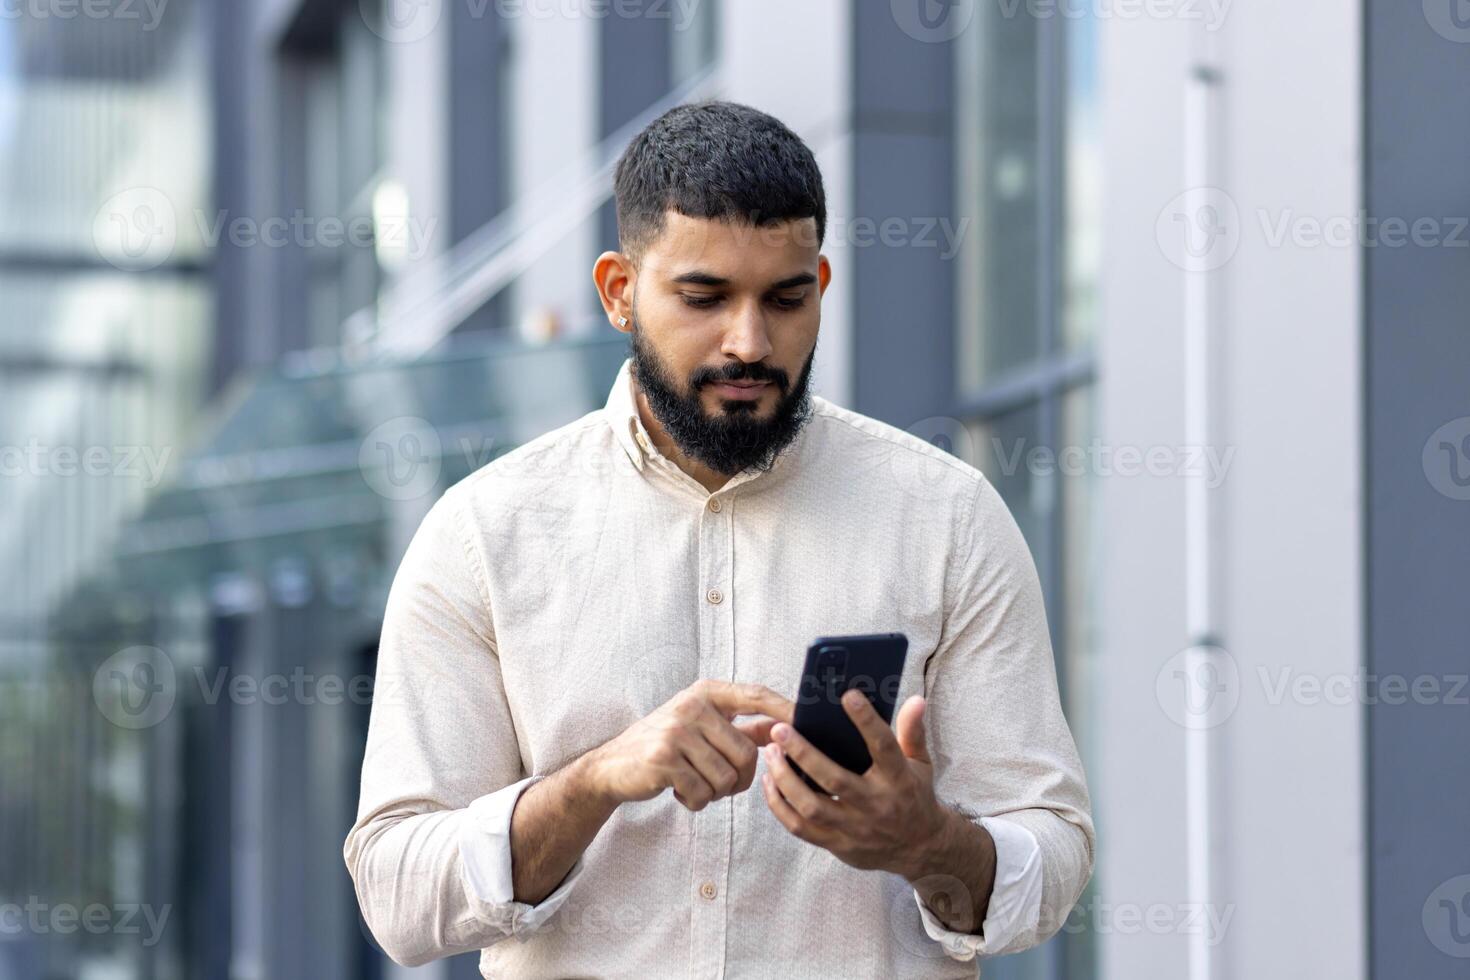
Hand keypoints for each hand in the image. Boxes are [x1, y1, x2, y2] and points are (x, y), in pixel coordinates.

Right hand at [586, 679, 793, 811]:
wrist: (612, 766)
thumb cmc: (665, 746)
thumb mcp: (701, 726)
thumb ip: (740, 726)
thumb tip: (783, 727)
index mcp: (706, 693)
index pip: (755, 695)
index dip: (784, 709)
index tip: (806, 722)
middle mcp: (692, 706)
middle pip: (747, 753)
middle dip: (739, 779)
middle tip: (717, 782)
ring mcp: (676, 732)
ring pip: (726, 778)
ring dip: (715, 793)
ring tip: (693, 783)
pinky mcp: (663, 760)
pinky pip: (703, 793)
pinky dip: (696, 802)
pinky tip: (678, 791)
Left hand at [760, 691, 949, 878]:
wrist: (920, 848)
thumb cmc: (914, 796)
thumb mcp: (920, 763)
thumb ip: (912, 731)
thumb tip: (915, 700)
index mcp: (898, 779)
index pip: (883, 746)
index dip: (867, 721)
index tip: (848, 696)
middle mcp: (876, 804)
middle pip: (835, 780)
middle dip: (804, 754)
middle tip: (780, 729)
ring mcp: (855, 827)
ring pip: (812, 807)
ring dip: (786, 780)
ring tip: (770, 752)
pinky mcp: (838, 843)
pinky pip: (801, 828)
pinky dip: (780, 806)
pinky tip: (770, 783)